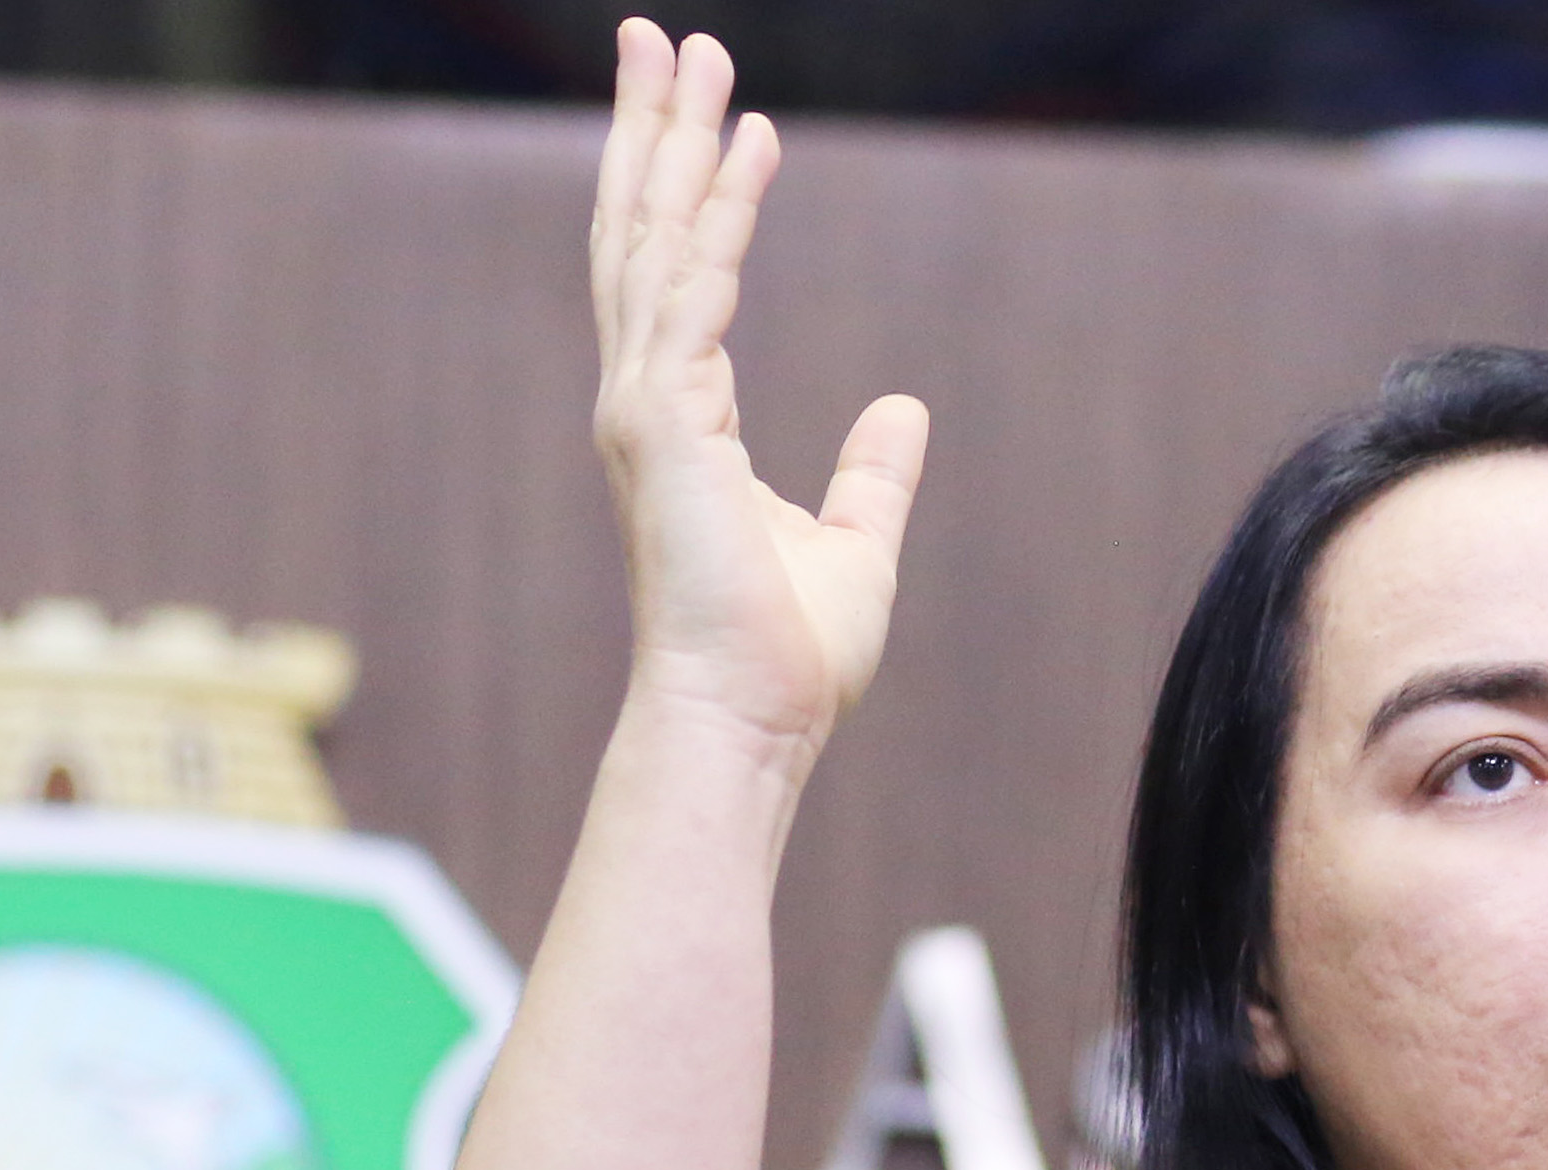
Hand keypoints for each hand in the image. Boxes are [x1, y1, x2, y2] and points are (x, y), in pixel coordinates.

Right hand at [589, 20, 925, 764]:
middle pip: (643, 235)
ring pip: (654, 242)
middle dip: (652, 132)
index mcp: (681, 422)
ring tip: (690, 54)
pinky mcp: (664, 424)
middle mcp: (647, 401)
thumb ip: (873, 472)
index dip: (696, 189)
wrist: (750, 722)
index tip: (726, 114)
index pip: (679, 277)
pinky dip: (720, 216)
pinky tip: (747, 147)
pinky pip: (695, 292)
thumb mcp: (855, 543)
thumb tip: (904, 409)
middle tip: (660, 38)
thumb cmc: (791, 659)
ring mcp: (644, 408)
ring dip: (671, 142)